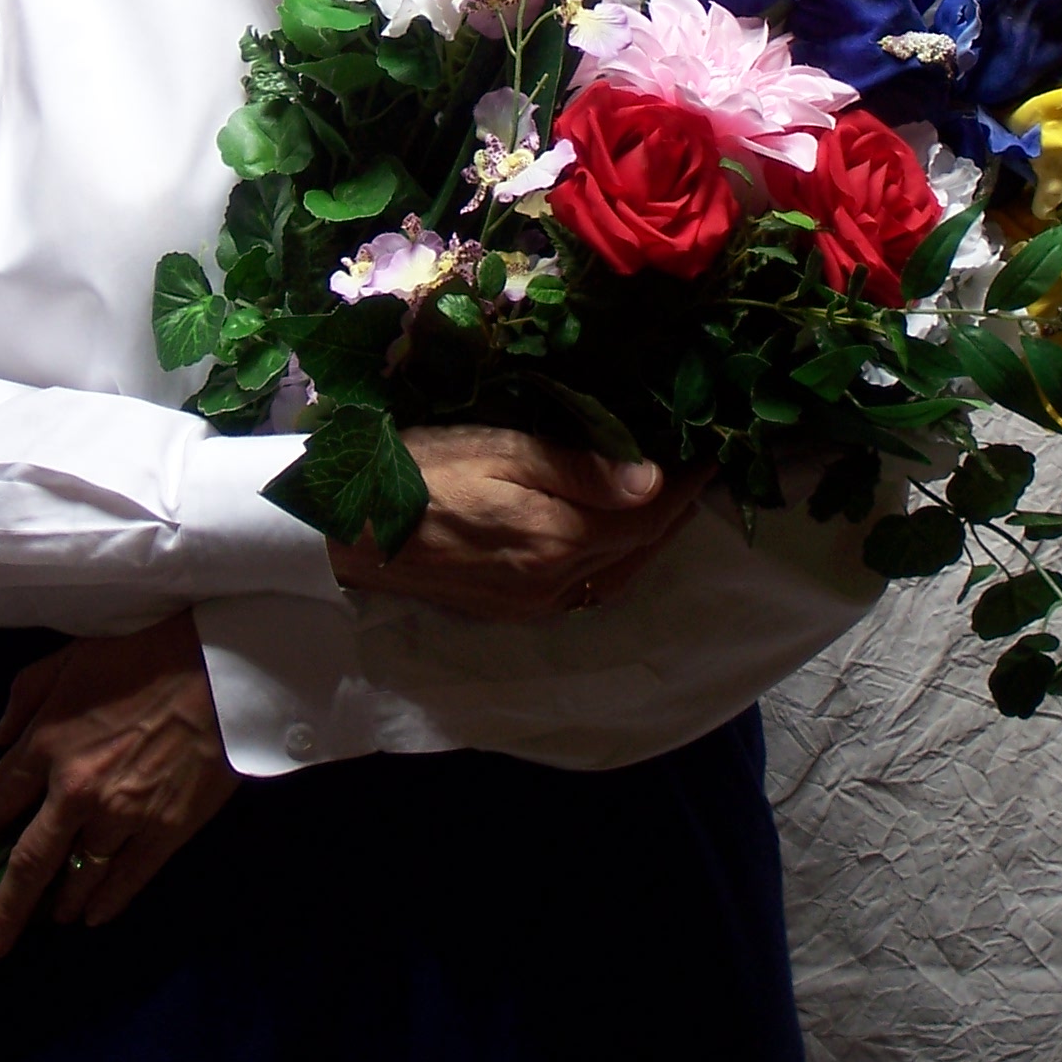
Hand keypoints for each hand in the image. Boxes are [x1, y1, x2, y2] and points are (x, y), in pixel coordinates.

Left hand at [0, 612, 235, 960]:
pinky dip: (107, 902)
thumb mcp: (71, 656)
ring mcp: (122, 815)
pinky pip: (127, 879)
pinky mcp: (165, 829)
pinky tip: (94, 914)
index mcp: (49, 743)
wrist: (220, 665)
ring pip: (78, 877)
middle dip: (4, 910)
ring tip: (55, 915)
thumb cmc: (144, 652)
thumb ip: (26, 695)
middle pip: (28, 864)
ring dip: (61, 902)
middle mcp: (76, 790)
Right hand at [327, 425, 710, 620]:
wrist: (351, 531)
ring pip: (619, 573)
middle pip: (640, 549)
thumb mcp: (499, 451)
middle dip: (676, 510)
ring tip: (671, 499)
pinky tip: (618, 536)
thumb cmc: (421, 472)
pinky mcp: (515, 611)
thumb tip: (652, 480)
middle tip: (700, 468)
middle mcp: (557, 584)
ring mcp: (536, 604)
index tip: (711, 452)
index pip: (648, 515)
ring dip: (651, 539)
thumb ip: (578, 469)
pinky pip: (589, 588)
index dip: (685, 485)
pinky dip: (617, 560)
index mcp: (558, 539)